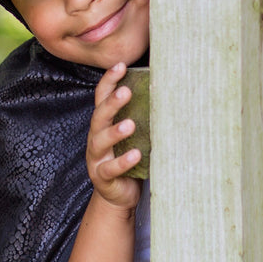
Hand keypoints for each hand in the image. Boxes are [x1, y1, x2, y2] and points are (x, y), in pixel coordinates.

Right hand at [86, 61, 141, 211]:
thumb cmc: (128, 159)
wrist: (118, 195)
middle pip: (99, 116)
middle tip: (126, 91)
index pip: (101, 98)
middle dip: (112, 103)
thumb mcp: (133, 136)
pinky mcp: (102, 177)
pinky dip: (123, 161)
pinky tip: (136, 154)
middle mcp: (95, 138)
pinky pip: (111, 168)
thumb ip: (140, 116)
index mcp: (102, 124)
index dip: (108, 81)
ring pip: (100, 141)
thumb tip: (167, 91)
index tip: (120, 66)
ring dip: (115, 132)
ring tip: (130, 124)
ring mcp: (96, 158)